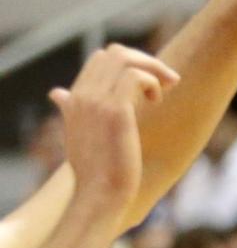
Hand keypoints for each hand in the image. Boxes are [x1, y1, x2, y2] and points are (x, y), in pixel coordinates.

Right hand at [52, 46, 179, 223]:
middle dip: (146, 61)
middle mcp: (82, 95)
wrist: (99, 194)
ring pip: (125, 58)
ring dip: (153, 68)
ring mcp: (96, 101)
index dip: (131, 64)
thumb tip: (57, 93)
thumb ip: (71, 110)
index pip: (101, 59)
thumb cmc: (95, 170)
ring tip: (165, 89)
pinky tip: (157, 100)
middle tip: (168, 81)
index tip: (151, 83)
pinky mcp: (115, 112)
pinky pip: (136, 76)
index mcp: (75, 98)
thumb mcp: (78, 134)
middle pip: (114, 53)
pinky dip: (153, 81)